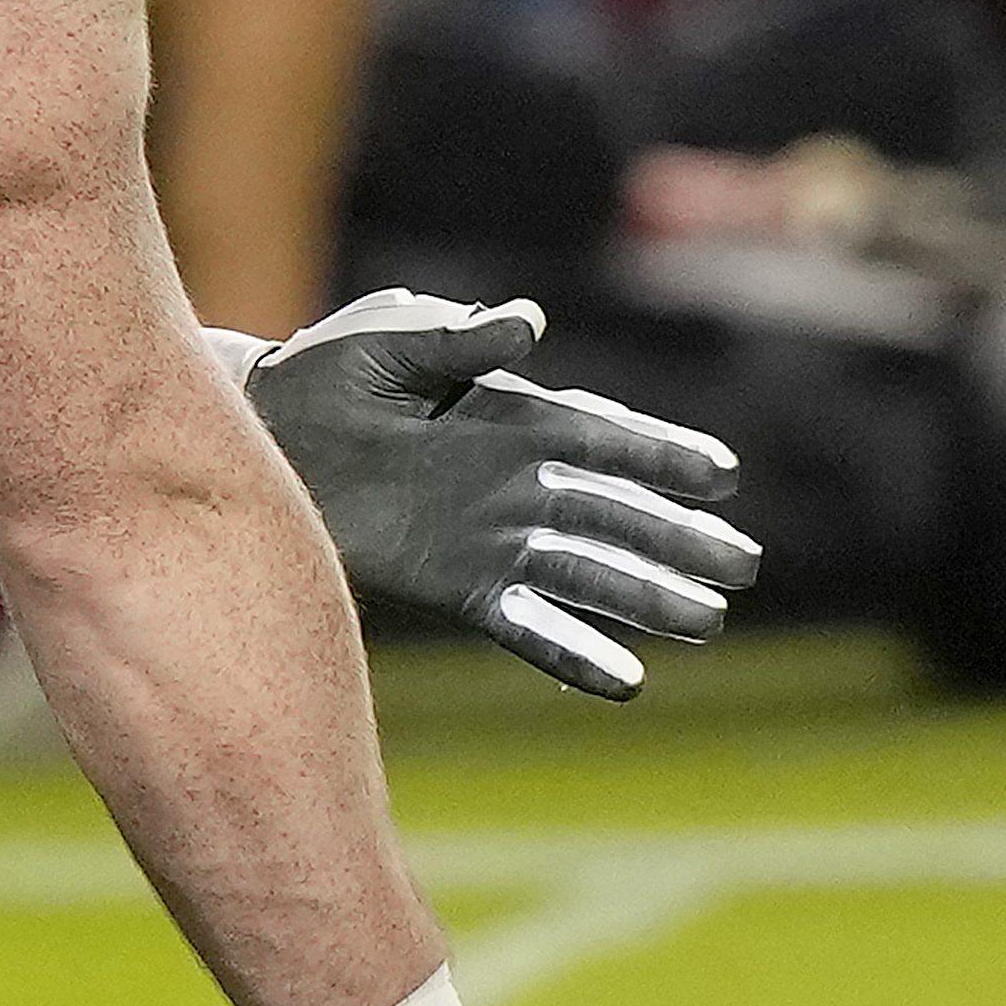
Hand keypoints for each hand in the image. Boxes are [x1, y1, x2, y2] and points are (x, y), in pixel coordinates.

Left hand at [237, 293, 755, 699]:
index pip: (606, 439)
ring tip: (711, 621)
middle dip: (678, 538)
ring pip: (587, 573)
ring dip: (647, 597)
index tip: (722, 478)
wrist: (262, 442)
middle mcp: (517, 482)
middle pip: (614, 514)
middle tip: (743, 564)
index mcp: (514, 416)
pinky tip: (626, 680)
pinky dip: (575, 652)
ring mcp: (491, 539)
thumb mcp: (391, 342)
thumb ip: (461, 340)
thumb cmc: (328, 376)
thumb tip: (529, 325)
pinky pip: (527, 625)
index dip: (664, 457)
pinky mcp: (456, 587)